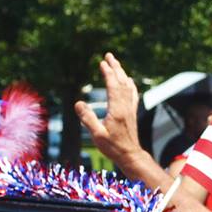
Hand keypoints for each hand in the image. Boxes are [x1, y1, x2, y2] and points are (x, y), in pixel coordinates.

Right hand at [75, 54, 143, 169]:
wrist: (130, 155)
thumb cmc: (113, 147)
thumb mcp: (96, 135)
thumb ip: (87, 118)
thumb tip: (78, 103)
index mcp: (116, 110)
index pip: (113, 86)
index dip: (108, 73)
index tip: (102, 63)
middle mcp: (125, 106)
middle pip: (121, 82)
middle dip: (115, 67)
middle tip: (109, 55)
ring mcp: (130, 109)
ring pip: (127, 86)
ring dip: (122, 73)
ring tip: (116, 64)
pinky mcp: (132, 113)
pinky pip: (132, 94)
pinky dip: (130, 85)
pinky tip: (129, 81)